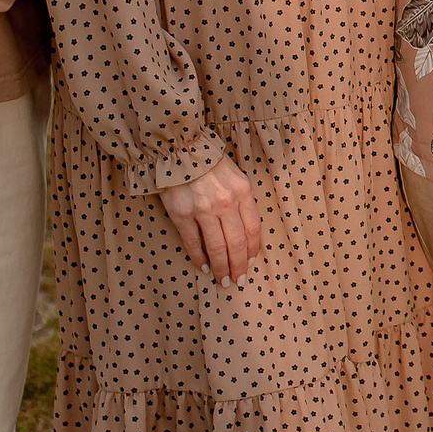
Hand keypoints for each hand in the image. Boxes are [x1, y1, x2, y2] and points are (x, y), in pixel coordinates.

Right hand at [160, 156, 261, 283]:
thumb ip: (241, 200)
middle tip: (238, 280)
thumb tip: (244, 230)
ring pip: (217, 247)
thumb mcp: (234, 176)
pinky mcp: (182, 215)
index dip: (252, 250)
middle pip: (236, 243)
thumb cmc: (208, 163)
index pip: (253, 228)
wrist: (179, 150)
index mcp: (242, 191)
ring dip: (221, 268)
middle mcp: (225, 202)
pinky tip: (204, 267)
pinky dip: (199, 258)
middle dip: (238, 266)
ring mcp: (203, 210)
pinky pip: (193, 243)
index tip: (249, 263)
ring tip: (223, 280)